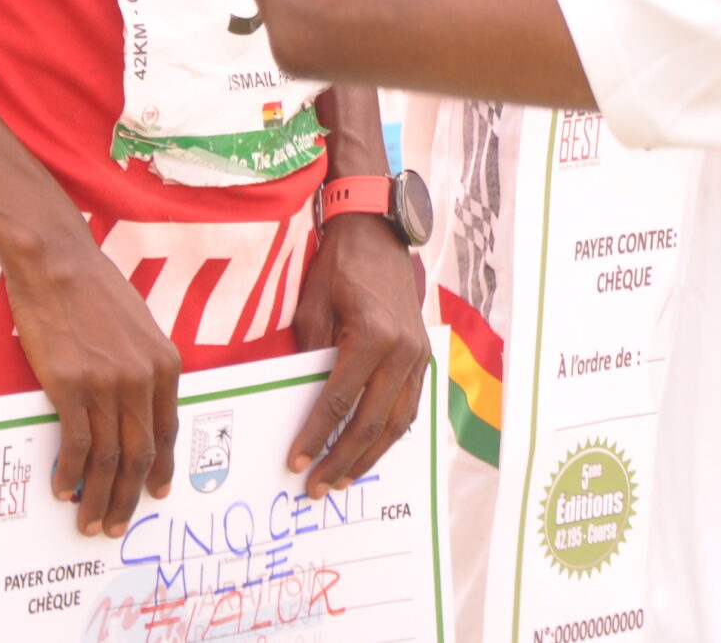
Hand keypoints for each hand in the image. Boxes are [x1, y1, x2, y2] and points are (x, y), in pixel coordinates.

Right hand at [0, 235, 181, 535]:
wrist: (57, 262)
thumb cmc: (94, 289)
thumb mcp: (139, 326)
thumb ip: (145, 367)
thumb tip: (139, 407)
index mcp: (165, 364)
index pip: (167, 431)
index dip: (160, 469)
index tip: (155, 493)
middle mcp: (142, 379)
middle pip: (140, 454)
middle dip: (129, 496)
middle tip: (118, 524)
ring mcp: (107, 385)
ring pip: (108, 459)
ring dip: (99, 497)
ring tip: (89, 521)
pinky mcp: (70, 387)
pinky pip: (75, 446)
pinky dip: (69, 474)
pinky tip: (62, 488)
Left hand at [288, 213, 430, 496]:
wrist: (379, 234)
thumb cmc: (339, 267)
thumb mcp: (312, 307)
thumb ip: (309, 357)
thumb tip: (300, 404)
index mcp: (371, 336)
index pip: (338, 401)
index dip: (315, 436)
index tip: (295, 463)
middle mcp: (402, 351)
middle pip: (372, 423)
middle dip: (342, 459)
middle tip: (318, 487)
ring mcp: (419, 356)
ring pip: (397, 423)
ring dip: (369, 456)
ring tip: (342, 479)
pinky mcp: (424, 357)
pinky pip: (409, 407)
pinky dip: (389, 434)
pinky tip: (370, 450)